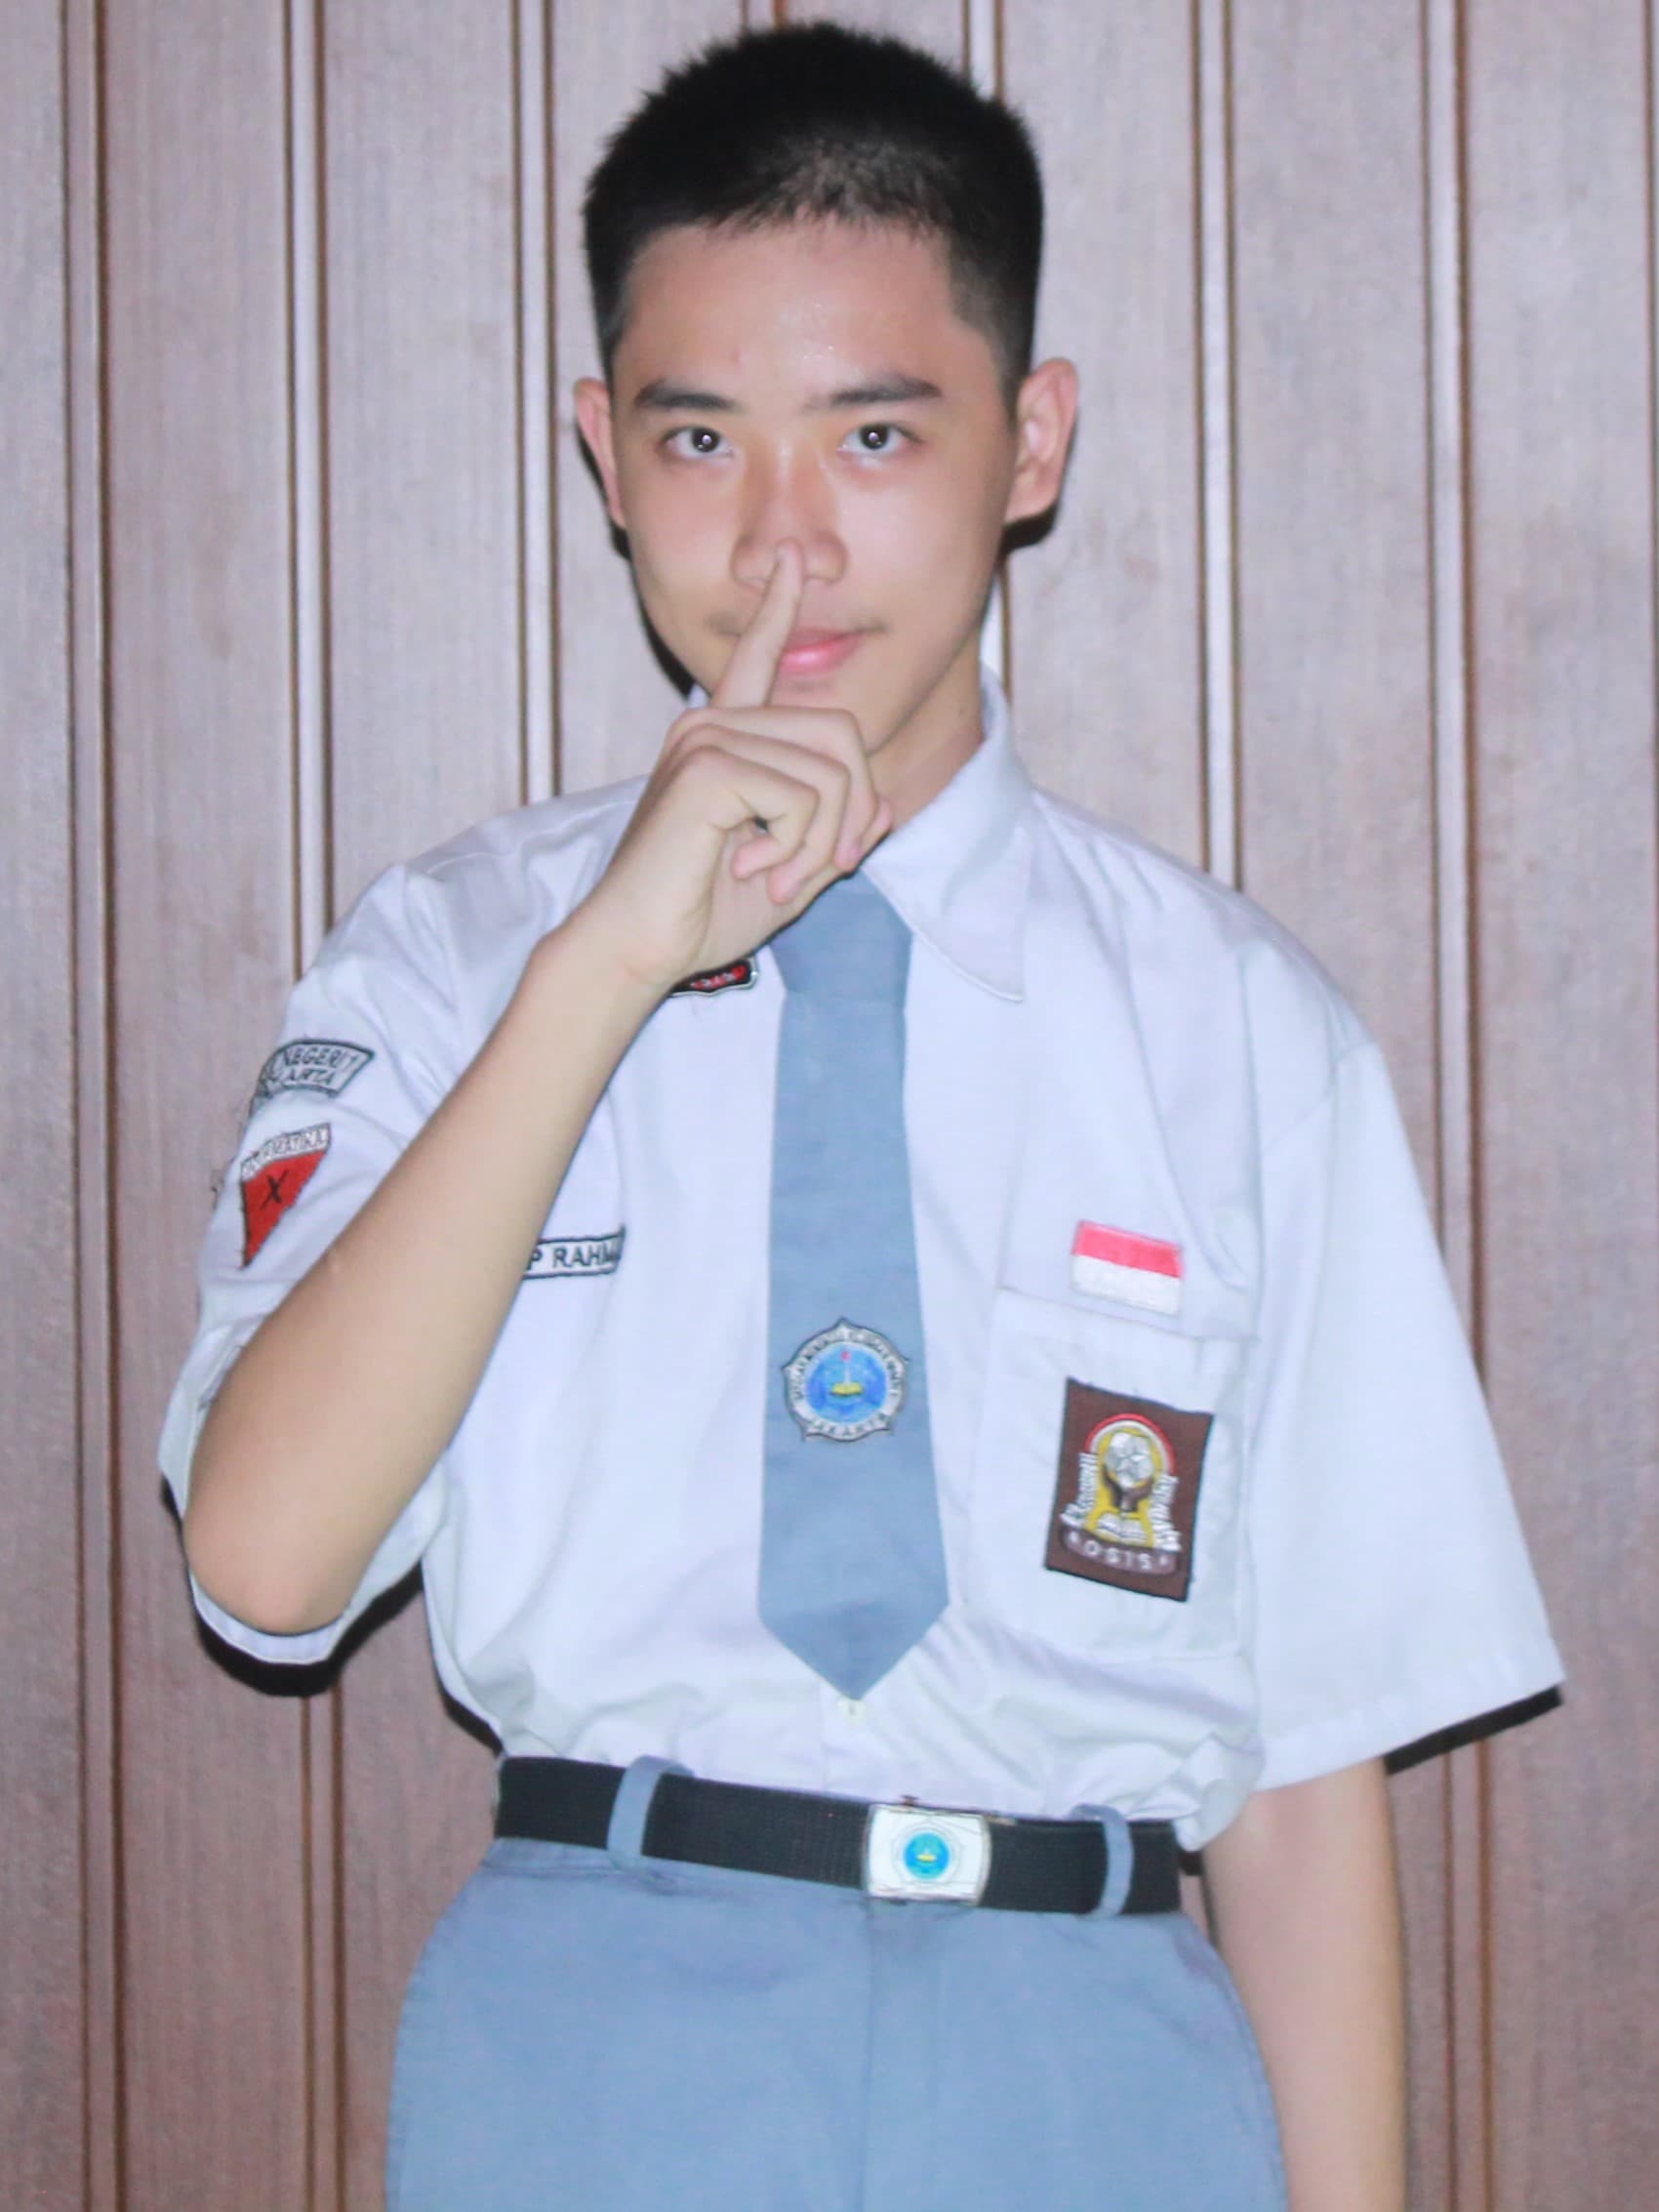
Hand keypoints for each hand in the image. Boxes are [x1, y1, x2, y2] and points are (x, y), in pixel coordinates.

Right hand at [575, 540, 893, 994]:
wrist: (638, 947)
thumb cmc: (701, 915)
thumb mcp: (791, 873)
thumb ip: (834, 836)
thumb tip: (886, 807)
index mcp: (722, 740)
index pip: (758, 658)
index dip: (779, 607)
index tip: (792, 557)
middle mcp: (711, 726)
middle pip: (843, 735)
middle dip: (853, 814)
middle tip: (822, 869)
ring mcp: (706, 739)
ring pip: (832, 773)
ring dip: (823, 843)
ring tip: (775, 877)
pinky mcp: (707, 767)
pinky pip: (805, 796)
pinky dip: (799, 847)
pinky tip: (750, 868)